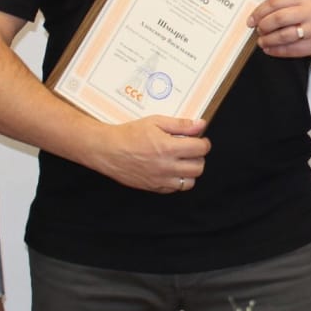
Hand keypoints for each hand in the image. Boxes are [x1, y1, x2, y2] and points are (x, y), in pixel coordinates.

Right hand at [89, 114, 208, 192]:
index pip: (201, 149)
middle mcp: (166, 167)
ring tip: (182, 161)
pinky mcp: (153, 187)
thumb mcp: (155, 122)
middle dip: (199, 157)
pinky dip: (177, 180)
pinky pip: (174, 189)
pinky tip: (171, 170)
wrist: (107, 150)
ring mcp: (160, 180)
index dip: (204, 142)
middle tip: (191, 149)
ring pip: (189, 182)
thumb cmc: (129, 134)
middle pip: (199, 167)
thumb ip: (180, 125)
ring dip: (190, 171)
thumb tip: (201, 125)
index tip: (200, 139)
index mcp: (169, 148)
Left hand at [250, 0, 310, 59]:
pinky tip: (270, 49)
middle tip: (257, 29)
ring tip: (262, 41)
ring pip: (284, 36)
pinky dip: (277, 51)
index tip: (252, 17)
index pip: (277, 0)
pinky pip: (292, 50)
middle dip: (264, 25)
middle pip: (279, 18)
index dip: (261, 10)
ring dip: (269, 40)